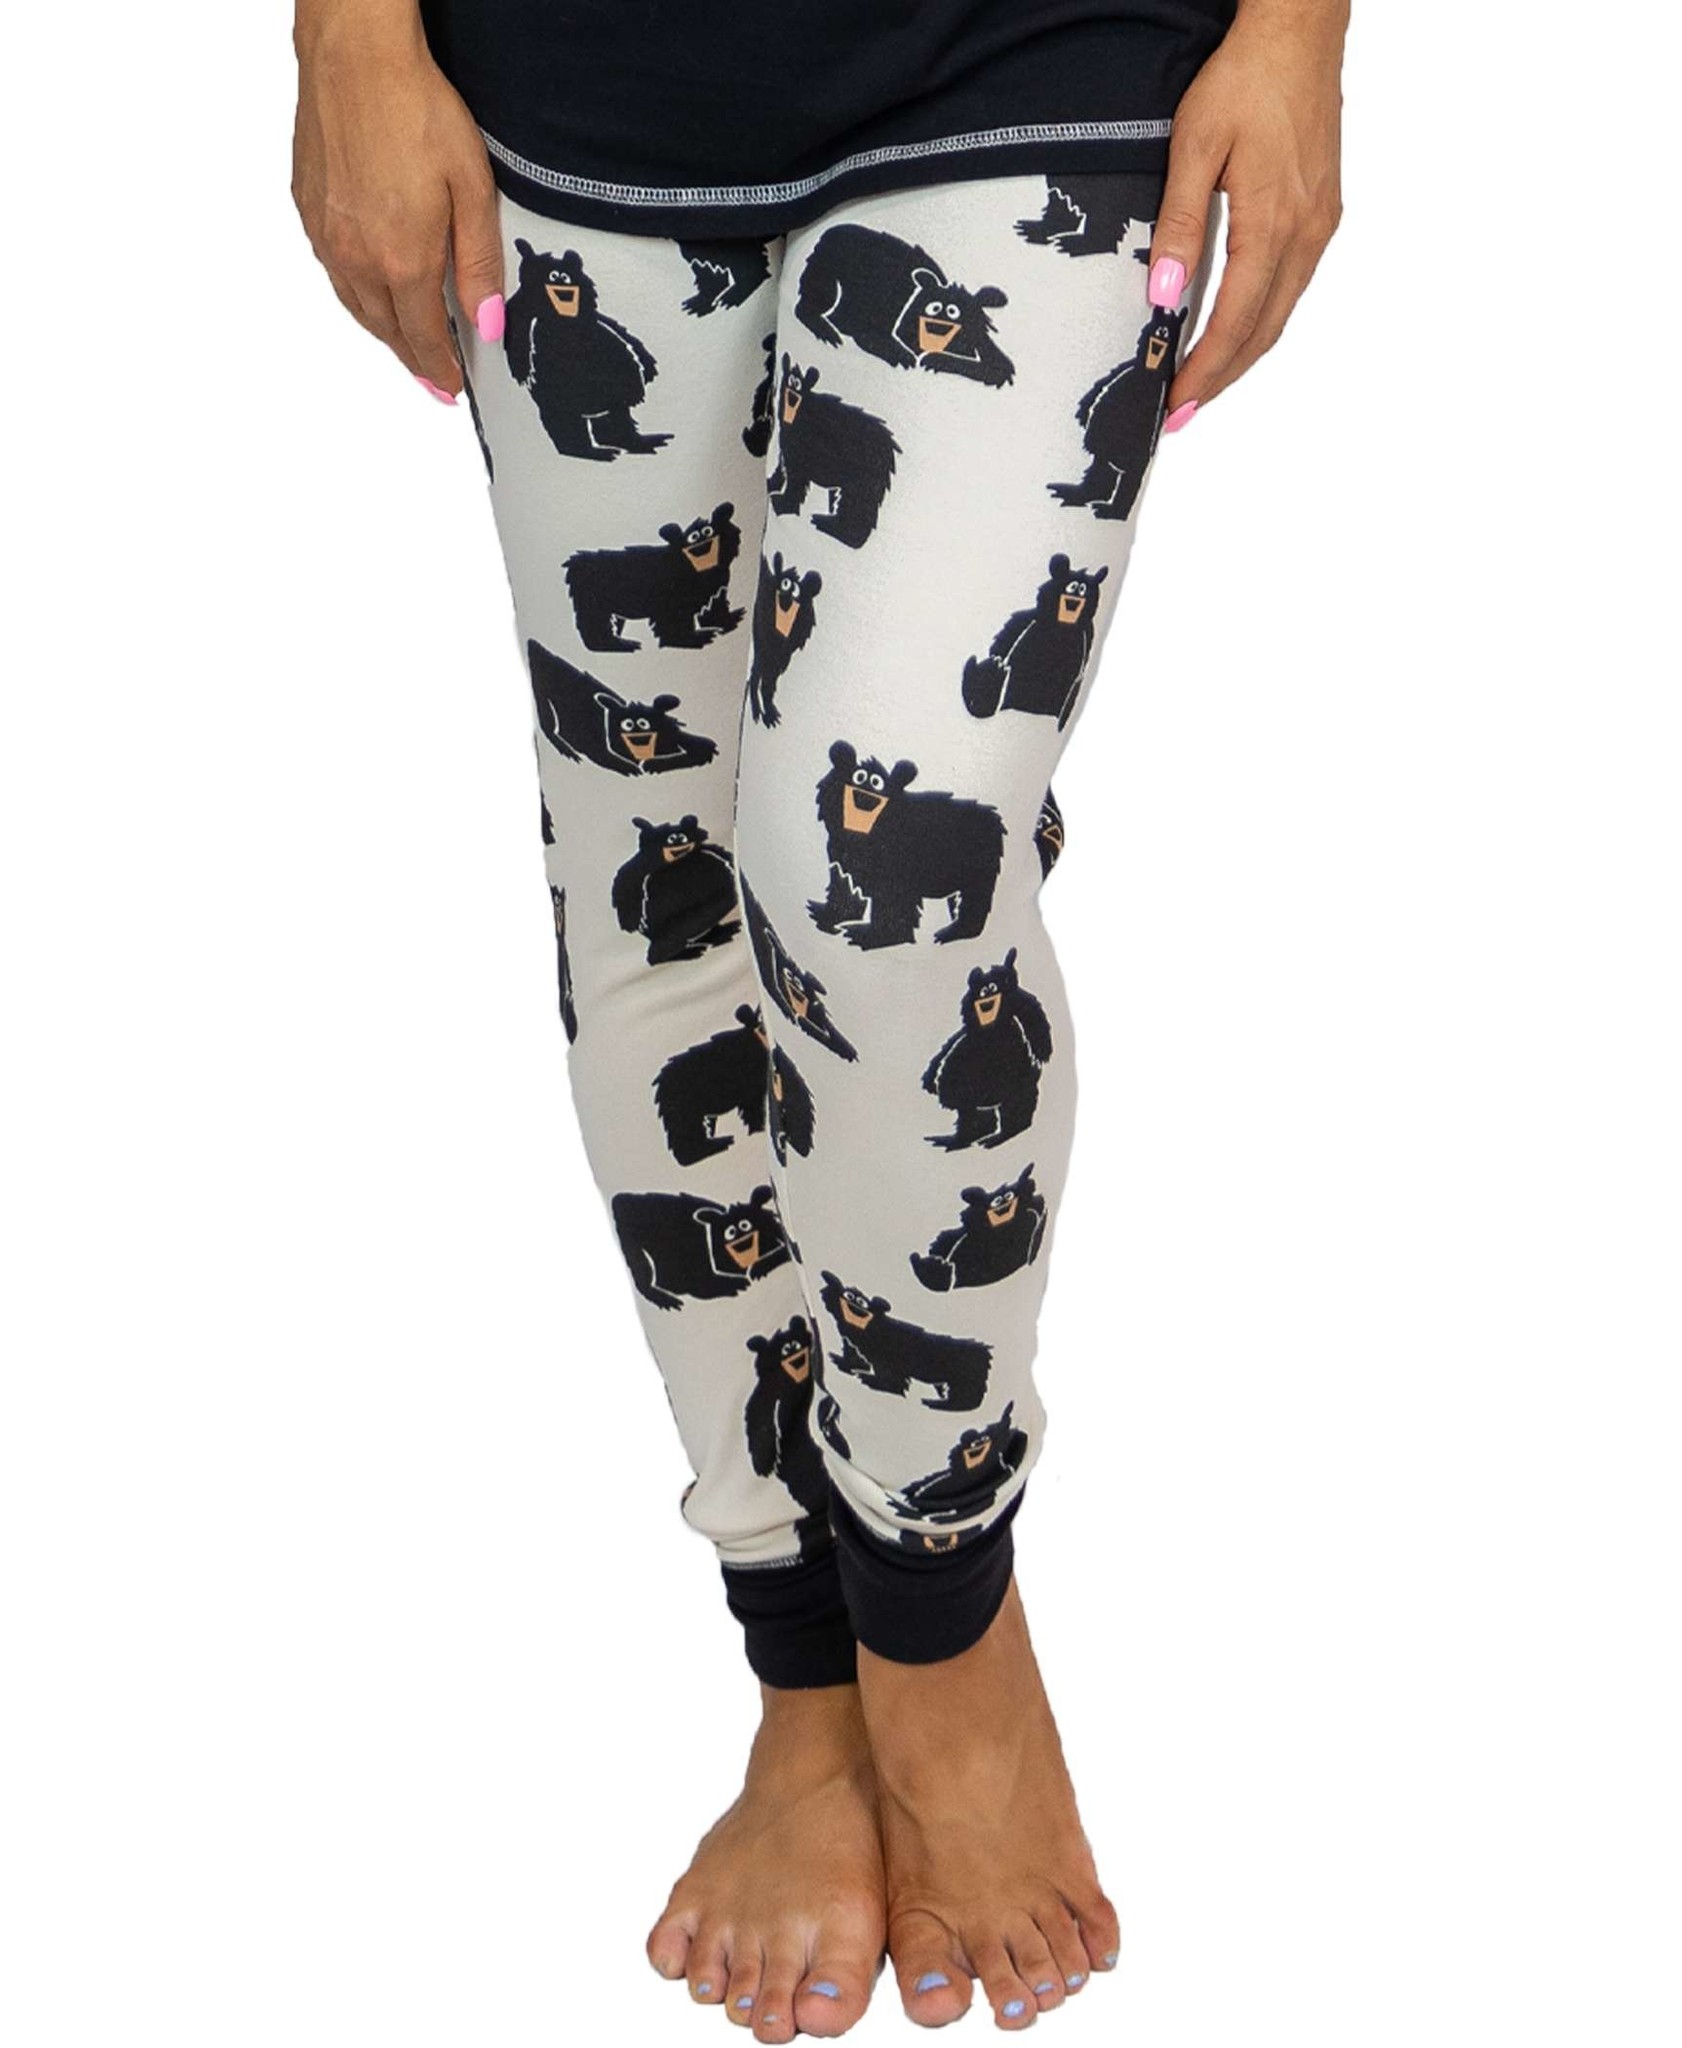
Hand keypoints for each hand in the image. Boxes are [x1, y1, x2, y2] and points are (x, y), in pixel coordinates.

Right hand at [292, 1, 503, 395]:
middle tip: (430, 378)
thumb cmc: (416, 110)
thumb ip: (478, 263)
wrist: (355, 57)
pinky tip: (367, 289)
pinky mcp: (307, 207)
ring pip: (355, 305)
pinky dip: (354, 292)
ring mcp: (327, 234)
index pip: (424, 337)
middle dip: (412, 358)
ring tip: (403, 345)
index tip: (450, 388)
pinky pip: (333, 270)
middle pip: (387, 329)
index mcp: (402, 260)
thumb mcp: (473, 190)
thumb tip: (487, 322)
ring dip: (382, 330)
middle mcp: (357, 257)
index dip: (439, 368)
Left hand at [1150, 0, 1346, 415]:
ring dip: (1241, 355)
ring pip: (1280, 313)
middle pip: (1263, 332)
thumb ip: (1178, 224)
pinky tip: (1234, 329)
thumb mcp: (1193, 146)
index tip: (1173, 405)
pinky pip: (1290, 286)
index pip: (1235, 322)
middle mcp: (1307, 233)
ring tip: (1201, 383)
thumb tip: (1161, 296)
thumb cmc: (1246, 78)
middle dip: (1220, 379)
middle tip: (1180, 414)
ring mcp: (1320, 225)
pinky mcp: (1322, 212)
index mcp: (1274, 223)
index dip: (1203, 371)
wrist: (1301, 30)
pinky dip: (1260, 320)